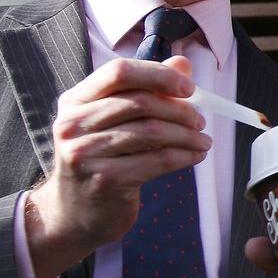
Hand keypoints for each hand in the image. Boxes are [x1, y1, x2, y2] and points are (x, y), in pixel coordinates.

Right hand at [25, 56, 209, 277]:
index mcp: (75, 101)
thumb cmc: (101, 161)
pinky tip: (195, 156)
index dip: (158, 75)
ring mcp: (86, 153)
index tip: (188, 88)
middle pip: (139, 102)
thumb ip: (146, 90)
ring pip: (152, 132)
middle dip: (179, 110)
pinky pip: (157, 161)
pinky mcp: (105, 180)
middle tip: (200, 120)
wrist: (74, 213)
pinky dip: (184, 156)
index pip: (119, 72)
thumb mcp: (114, 122)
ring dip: (186, 135)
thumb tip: (182, 65)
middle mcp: (74, 124)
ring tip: (203, 140)